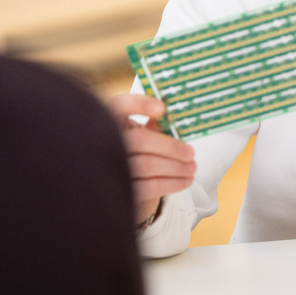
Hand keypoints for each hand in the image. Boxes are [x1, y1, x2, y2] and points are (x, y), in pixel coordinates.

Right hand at [107, 93, 196, 224]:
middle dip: (170, 147)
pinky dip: (172, 183)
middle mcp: (104, 141)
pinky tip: (186, 180)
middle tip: (190, 152)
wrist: (126, 181)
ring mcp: (109, 167)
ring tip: (192, 167)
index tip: (162, 108)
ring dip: (176, 167)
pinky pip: (149, 186)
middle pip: (140, 140)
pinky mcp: (119, 190)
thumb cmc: (139, 150)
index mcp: (111, 119)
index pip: (119, 105)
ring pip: (147, 165)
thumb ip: (156, 124)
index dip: (139, 104)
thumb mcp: (143, 131)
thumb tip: (180, 120)